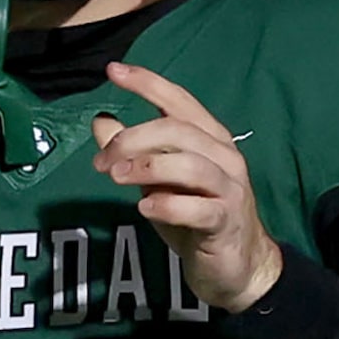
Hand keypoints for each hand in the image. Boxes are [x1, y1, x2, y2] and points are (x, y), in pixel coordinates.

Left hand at [90, 62, 282, 310]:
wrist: (238, 266)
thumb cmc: (196, 218)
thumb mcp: (158, 181)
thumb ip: (134, 152)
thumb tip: (100, 121)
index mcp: (209, 138)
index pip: (178, 100)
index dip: (148, 83)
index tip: (114, 71)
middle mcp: (223, 156)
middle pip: (178, 130)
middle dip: (133, 139)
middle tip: (101, 161)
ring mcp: (229, 188)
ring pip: (190, 164)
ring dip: (146, 167)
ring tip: (116, 178)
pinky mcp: (226, 221)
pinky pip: (198, 208)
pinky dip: (167, 205)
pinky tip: (144, 207)